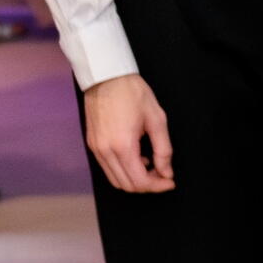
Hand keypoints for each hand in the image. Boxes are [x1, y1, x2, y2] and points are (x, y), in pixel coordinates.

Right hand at [83, 73, 175, 193]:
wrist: (106, 76)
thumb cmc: (133, 93)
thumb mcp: (156, 119)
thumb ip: (163, 149)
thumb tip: (166, 172)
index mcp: (123, 146)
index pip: (139, 181)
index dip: (157, 186)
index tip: (170, 181)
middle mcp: (106, 152)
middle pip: (127, 185)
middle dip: (147, 185)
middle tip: (163, 174)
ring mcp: (96, 149)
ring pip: (115, 180)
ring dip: (134, 179)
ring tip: (151, 164)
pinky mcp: (92, 145)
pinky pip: (108, 168)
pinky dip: (123, 170)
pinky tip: (137, 157)